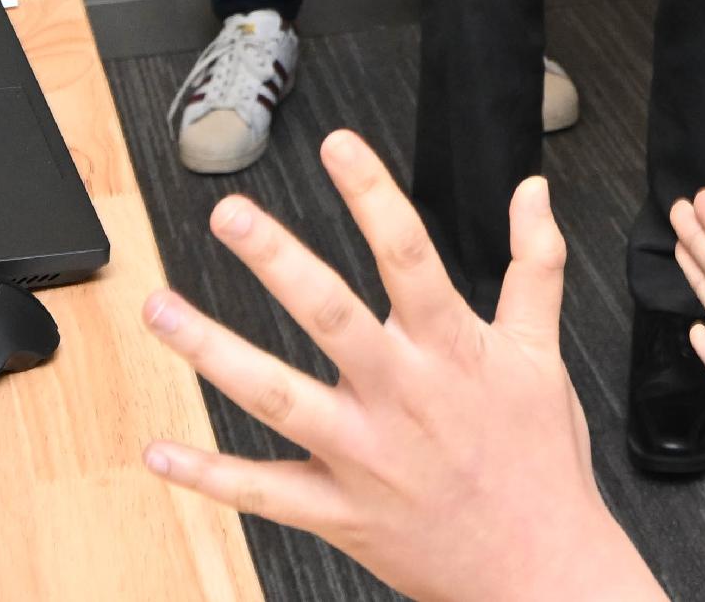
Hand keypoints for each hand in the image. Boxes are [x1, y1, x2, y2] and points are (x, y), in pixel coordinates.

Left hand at [140, 136, 661, 601]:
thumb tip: (533, 194)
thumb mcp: (544, 354)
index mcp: (451, 350)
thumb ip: (536, 265)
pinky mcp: (341, 513)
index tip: (338, 145)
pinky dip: (209, 477)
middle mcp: (401, 398)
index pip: (409, 256)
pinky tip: (161, 453)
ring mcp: (364, 458)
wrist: (542, 569)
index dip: (373, 195)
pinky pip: (264, 493)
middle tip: (230, 214)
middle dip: (277, 262)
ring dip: (213, 354)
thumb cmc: (539, 462)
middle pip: (331, 317)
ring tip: (161, 311)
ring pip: (278, 398)